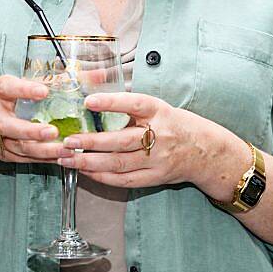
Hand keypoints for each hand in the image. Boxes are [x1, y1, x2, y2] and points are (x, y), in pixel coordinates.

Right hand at [0, 75, 66, 164]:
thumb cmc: (10, 99)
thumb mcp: (21, 84)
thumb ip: (45, 80)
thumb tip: (79, 76)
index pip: (8, 88)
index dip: (24, 90)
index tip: (44, 92)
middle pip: (9, 126)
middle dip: (32, 131)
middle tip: (54, 131)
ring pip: (19, 147)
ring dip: (44, 150)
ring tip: (65, 149)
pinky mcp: (4, 153)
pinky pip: (25, 158)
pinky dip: (43, 159)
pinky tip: (59, 157)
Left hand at [57, 91, 233, 190]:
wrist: (205, 151)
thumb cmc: (175, 124)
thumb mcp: (158, 107)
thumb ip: (129, 104)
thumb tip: (93, 91)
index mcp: (159, 111)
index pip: (134, 103)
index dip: (111, 102)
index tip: (88, 101)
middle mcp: (159, 135)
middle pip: (121, 141)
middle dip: (90, 142)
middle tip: (67, 141)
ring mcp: (157, 159)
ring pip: (119, 163)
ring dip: (89, 162)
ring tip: (67, 158)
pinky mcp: (154, 177)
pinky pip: (124, 180)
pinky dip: (102, 177)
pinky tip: (85, 172)